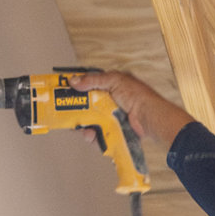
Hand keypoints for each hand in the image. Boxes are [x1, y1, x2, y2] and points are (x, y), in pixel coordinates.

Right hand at [69, 70, 192, 150]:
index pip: (89, 86)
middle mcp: (110, 101)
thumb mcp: (114, 80)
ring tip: (83, 128)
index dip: (77, 90)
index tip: (64, 94)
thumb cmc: (138, 96)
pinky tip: (92, 135)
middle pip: (87, 106)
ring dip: (85, 125)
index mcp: (111, 86)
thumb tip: (74, 81)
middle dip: (78, 111)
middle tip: (69, 115)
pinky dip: (94, 135)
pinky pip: (99, 133)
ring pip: (91, 122)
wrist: (150, 118)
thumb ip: (93, 80)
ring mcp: (112, 116)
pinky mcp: (114, 130)